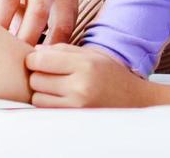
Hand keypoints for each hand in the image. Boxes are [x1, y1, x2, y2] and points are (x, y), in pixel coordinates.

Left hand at [25, 44, 156, 107]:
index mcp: (84, 64)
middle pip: (36, 79)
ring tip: (55, 87)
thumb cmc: (111, 74)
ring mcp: (78, 106)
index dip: (33, 59)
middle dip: (37, 75)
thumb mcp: (91, 55)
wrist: (135, 101)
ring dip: (41, 92)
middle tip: (48, 74)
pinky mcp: (75, 119)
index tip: (38, 60)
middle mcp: (80, 86)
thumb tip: (35, 52)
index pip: (39, 60)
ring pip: (38, 97)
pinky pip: (47, 110)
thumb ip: (62, 50)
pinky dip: (48, 104)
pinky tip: (59, 97)